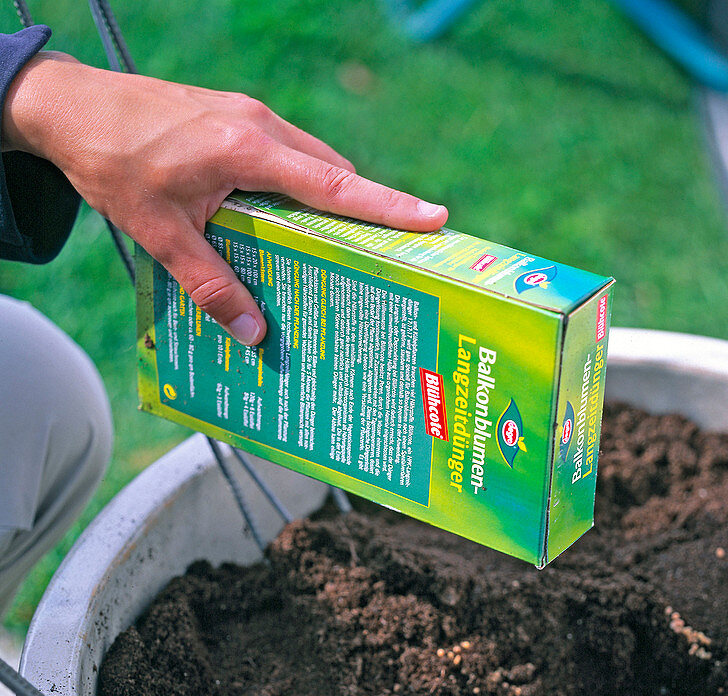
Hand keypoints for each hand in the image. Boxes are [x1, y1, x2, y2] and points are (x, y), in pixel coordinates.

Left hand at [3, 54, 447, 344]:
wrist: (72, 106)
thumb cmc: (112, 161)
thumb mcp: (159, 233)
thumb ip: (209, 284)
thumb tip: (252, 335)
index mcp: (246, 148)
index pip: (333, 183)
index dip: (386, 204)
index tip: (432, 216)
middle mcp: (258, 125)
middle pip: (333, 172)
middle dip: (373, 208)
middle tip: (408, 244)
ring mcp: (249, 117)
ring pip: (312, 162)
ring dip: (336, 199)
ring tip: (359, 244)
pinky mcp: (237, 120)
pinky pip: (289, 156)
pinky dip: (306, 188)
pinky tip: (300, 222)